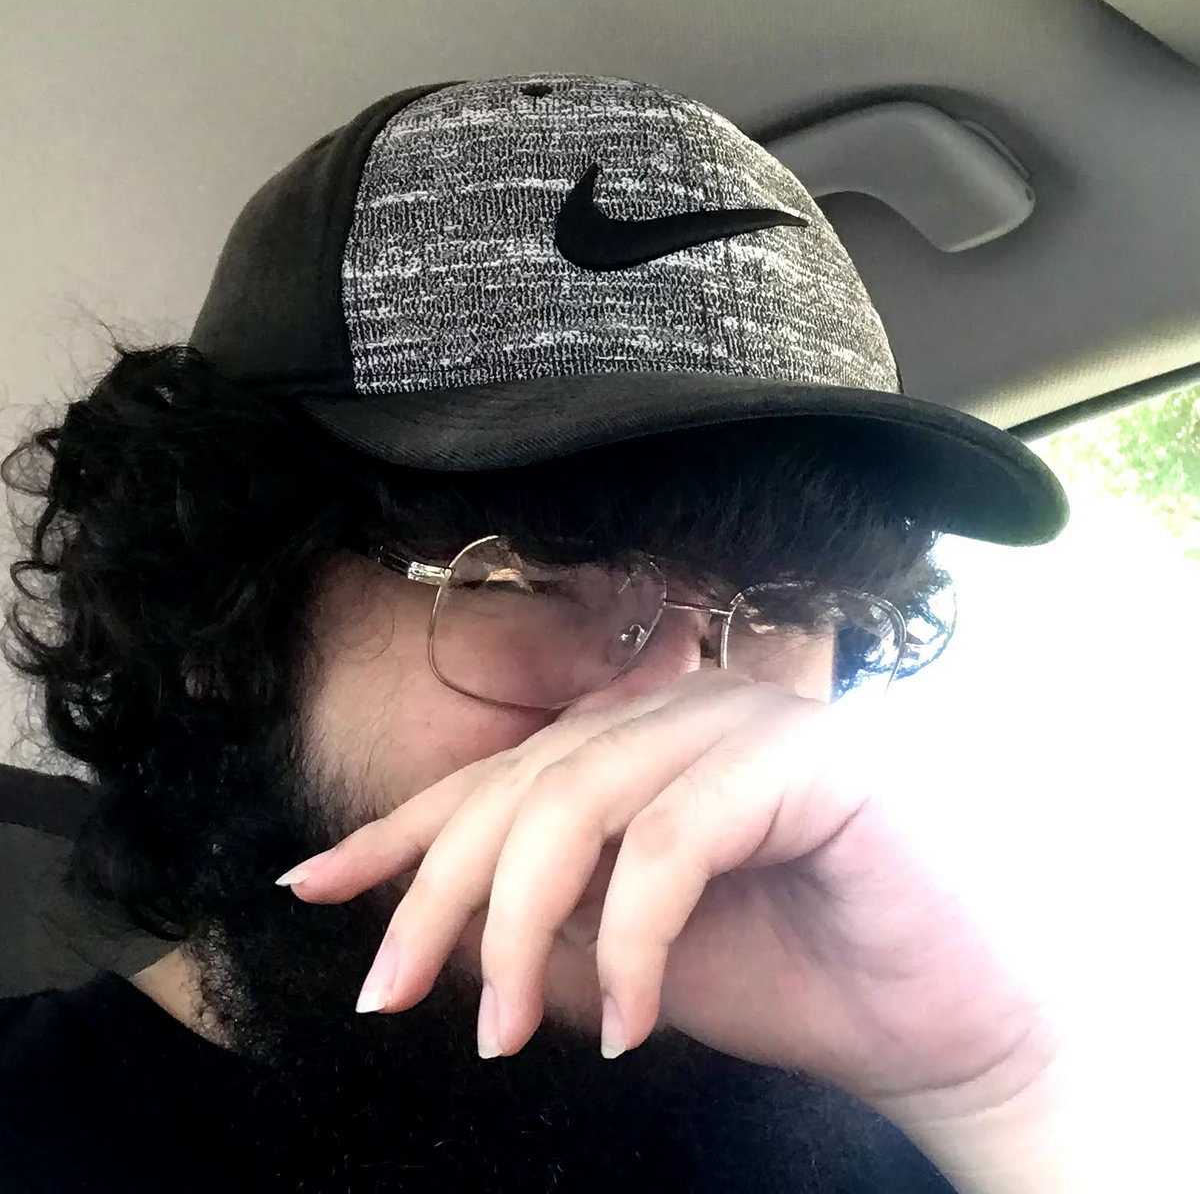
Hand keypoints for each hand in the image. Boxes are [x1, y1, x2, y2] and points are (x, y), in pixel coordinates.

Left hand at [277, 668, 1053, 1110]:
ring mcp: (756, 717)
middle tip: (390, 998)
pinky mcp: (815, 757)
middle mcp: (694, 704)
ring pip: (582, 800)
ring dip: (518, 928)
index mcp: (650, 736)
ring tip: (494, 1037)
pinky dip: (630, 940)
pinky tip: (625, 1027)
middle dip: (438, 895)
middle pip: (523, 783)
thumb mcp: (628, 952)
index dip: (404, 831)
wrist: (946, 1029)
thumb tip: (431, 924)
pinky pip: (673, 841)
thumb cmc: (794, 981)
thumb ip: (544, 917)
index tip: (313, 887)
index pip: (505, 774)